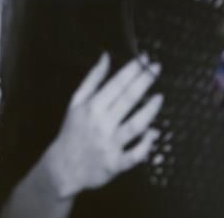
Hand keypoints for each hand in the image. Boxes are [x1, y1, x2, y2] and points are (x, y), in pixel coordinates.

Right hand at [41, 53, 162, 197]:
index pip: (116, 84)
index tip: (145, 59)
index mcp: (91, 107)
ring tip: (160, 97)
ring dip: (150, 111)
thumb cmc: (72, 131)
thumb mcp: (76, 101)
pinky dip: (146, 145)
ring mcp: (109, 144)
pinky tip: (154, 133)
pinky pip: (135, 154)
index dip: (132, 70)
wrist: (63, 166)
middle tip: (157, 68)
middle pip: (127, 100)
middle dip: (144, 81)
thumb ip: (92, 79)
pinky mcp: (116, 164)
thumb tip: (106, 57)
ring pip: (135, 125)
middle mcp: (101, 124)